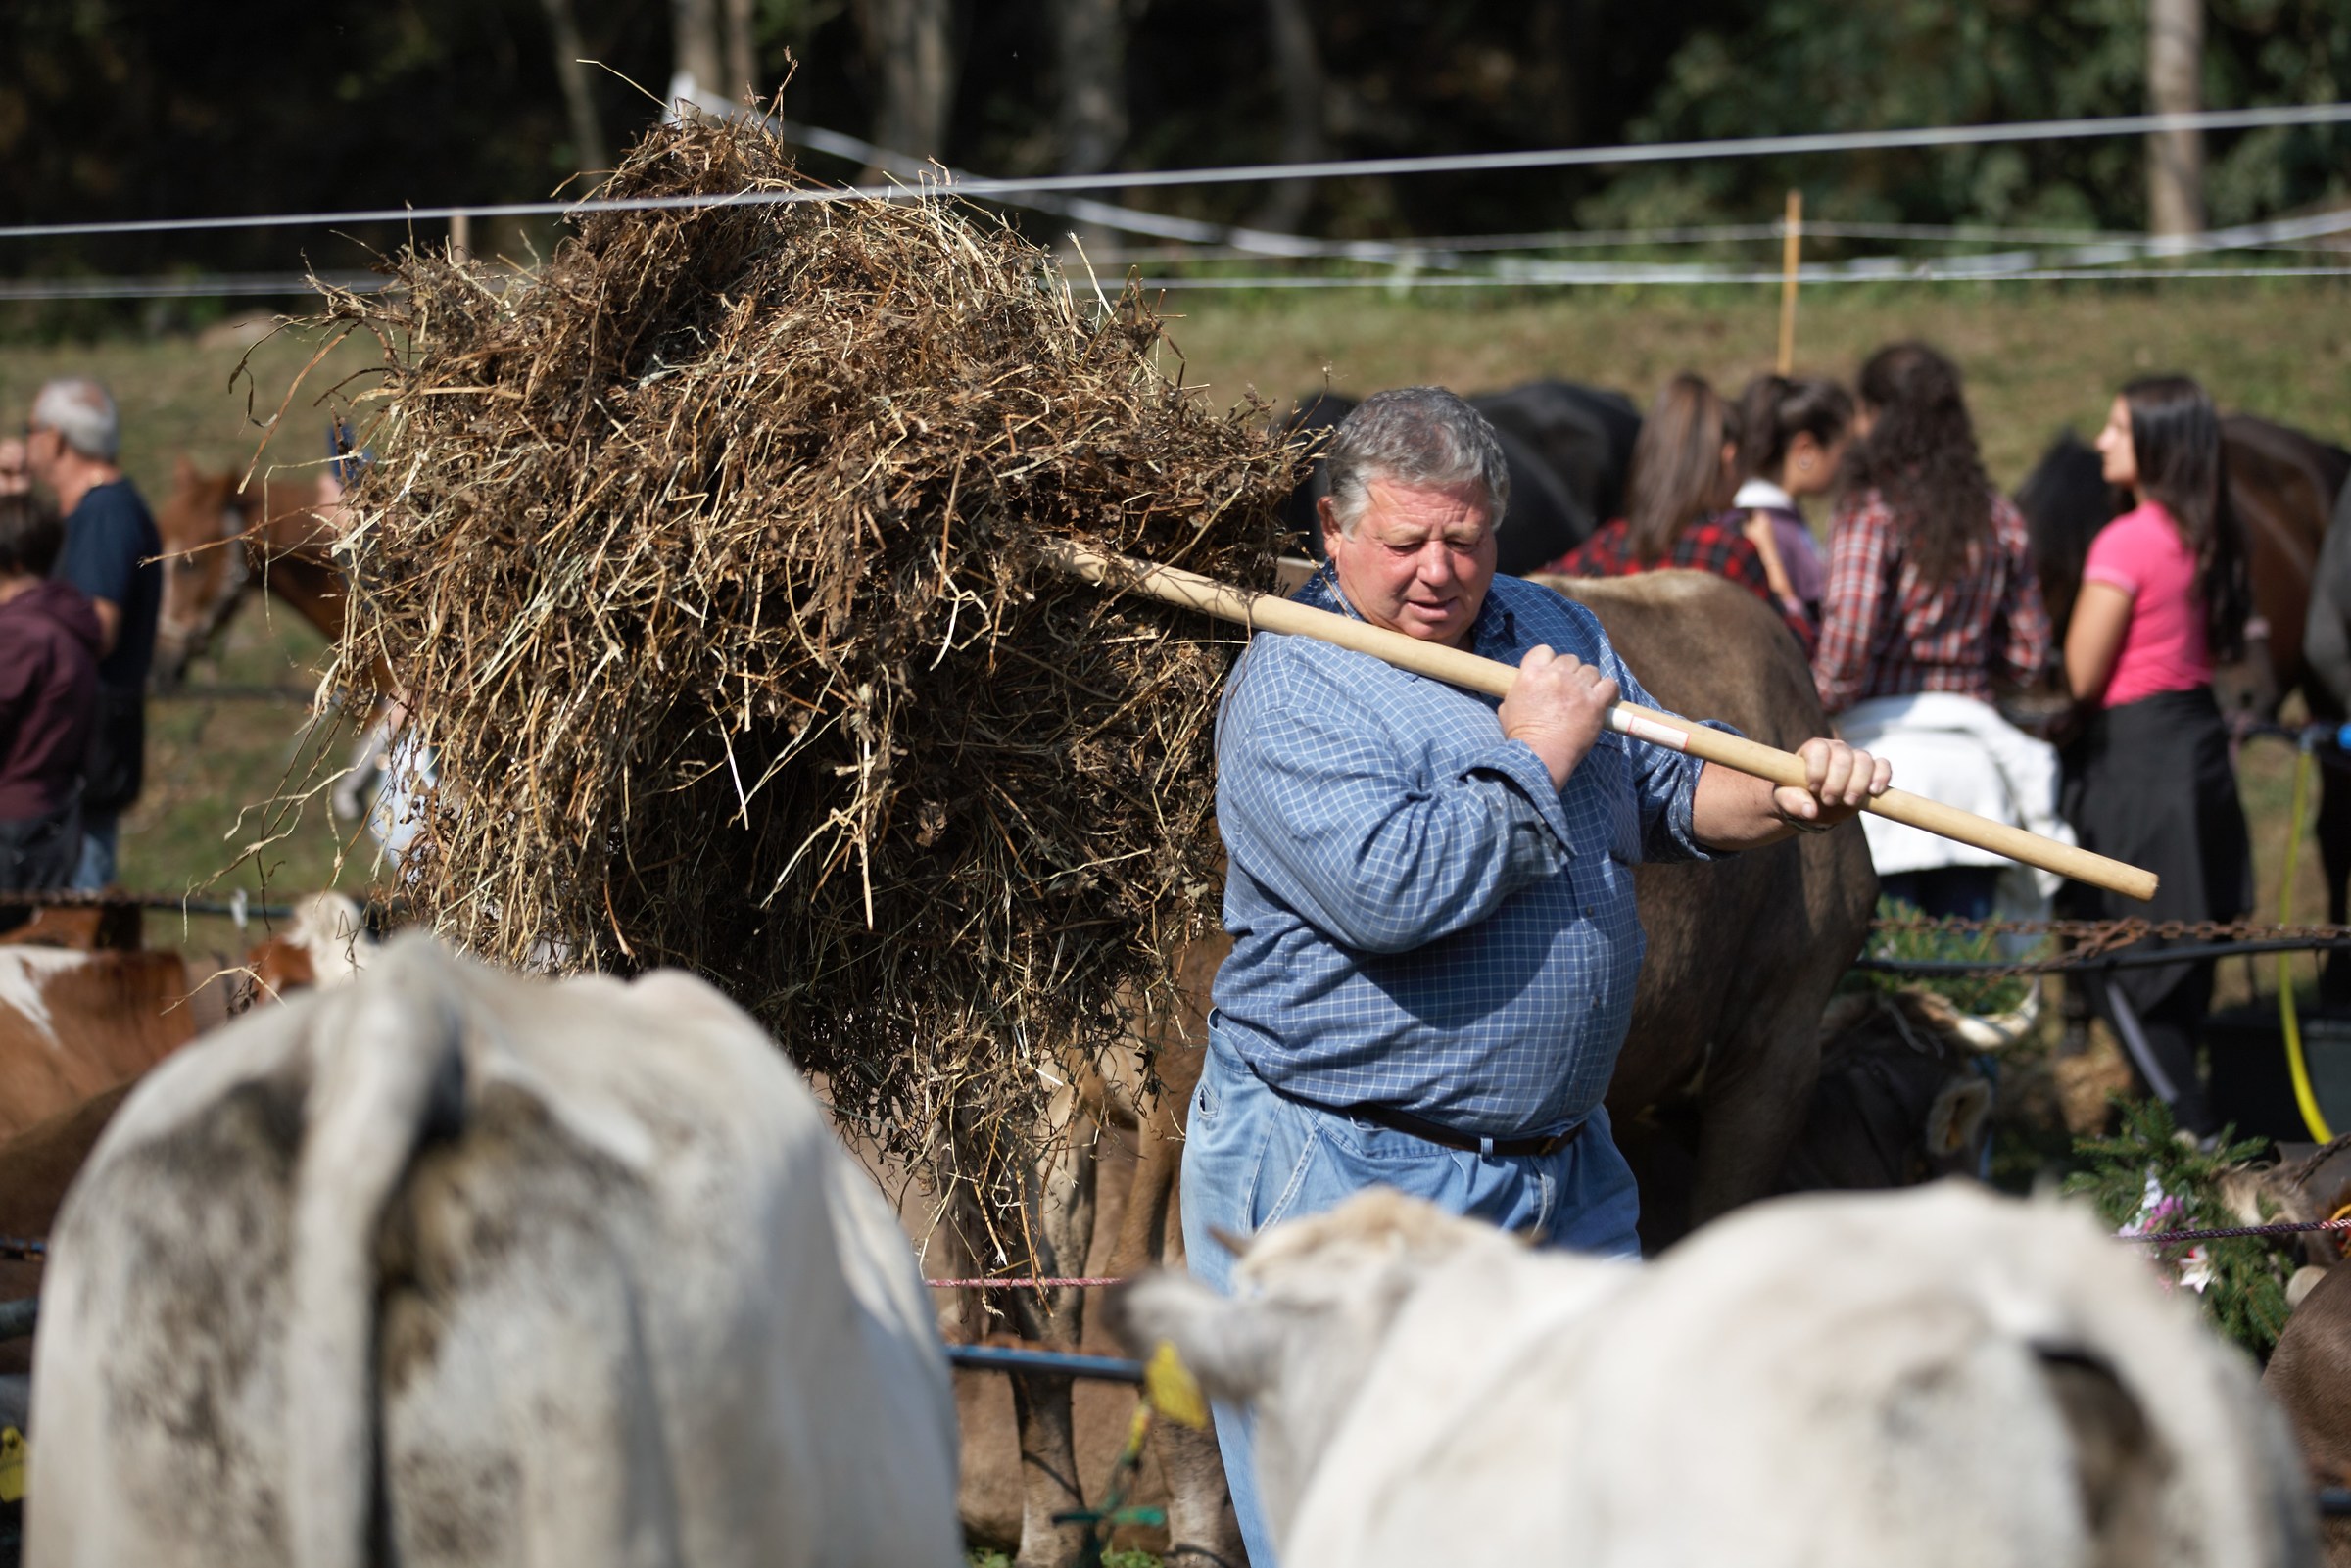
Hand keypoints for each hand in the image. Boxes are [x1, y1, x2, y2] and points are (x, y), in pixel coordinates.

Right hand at [1500, 645, 1617, 788]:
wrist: (1538, 757)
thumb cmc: (1521, 737)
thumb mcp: (1507, 709)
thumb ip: (1516, 693)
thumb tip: (1520, 690)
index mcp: (1531, 674)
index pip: (1544, 650)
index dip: (1550, 661)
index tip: (1552, 673)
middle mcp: (1555, 676)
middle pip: (1570, 659)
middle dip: (1570, 672)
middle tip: (1569, 690)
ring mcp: (1576, 688)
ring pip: (1591, 670)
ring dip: (1589, 681)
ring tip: (1585, 697)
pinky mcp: (1594, 703)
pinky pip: (1610, 685)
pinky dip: (1608, 690)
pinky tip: (1604, 699)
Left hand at [1771, 737, 1890, 830]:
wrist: (1813, 804)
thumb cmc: (1796, 796)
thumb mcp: (1785, 799)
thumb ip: (1792, 801)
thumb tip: (1811, 810)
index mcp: (1814, 750)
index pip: (1819, 749)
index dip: (1818, 768)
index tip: (1814, 788)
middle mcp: (1836, 749)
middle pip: (1844, 756)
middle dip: (1838, 781)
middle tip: (1829, 801)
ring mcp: (1855, 758)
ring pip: (1864, 760)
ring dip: (1858, 783)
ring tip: (1849, 802)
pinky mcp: (1871, 771)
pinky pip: (1883, 766)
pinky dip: (1882, 776)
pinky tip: (1874, 792)